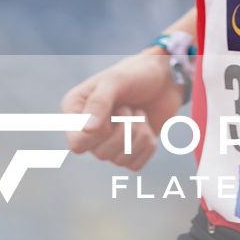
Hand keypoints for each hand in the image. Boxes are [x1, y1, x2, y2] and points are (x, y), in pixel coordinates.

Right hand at [60, 47, 182, 171]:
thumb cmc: (136, 74)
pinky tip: (146, 125)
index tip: (114, 110)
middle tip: (128, 108)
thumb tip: (87, 131)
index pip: (77, 143)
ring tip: (138, 113)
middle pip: (101, 154)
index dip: (99, 133)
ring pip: (120, 161)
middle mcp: (88, 131)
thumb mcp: (115, 80)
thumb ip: (99, 102)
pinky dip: (147, 145)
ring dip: (138, 134)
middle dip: (124, 130)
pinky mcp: (128, 151)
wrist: (165, 79)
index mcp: (75, 111)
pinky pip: (135, 165)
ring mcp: (108, 142)